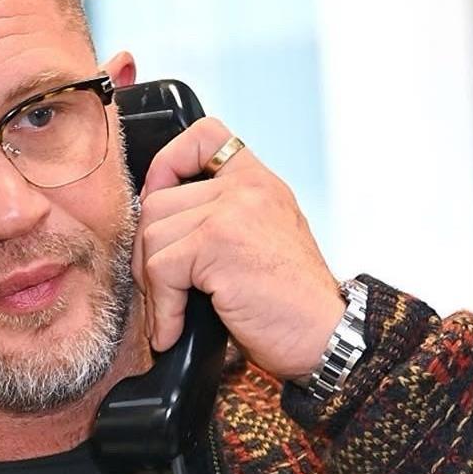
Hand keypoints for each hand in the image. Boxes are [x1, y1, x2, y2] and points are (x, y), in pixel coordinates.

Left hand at [133, 116, 345, 381]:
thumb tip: (158, 227)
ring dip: (152, 285)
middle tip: (161, 290)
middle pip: (159, 201)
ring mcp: (232, 211)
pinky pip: (160, 270)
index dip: (168, 163)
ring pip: (153, 236)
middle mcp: (247, 188)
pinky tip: (173, 331)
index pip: (205, 136)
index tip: (159, 201)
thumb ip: (222, 219)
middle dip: (148, 252)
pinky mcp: (216, 243)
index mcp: (259, 183)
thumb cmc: (291, 305)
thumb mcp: (263, 243)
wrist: (324, 337)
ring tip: (170, 315)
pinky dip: (160, 309)